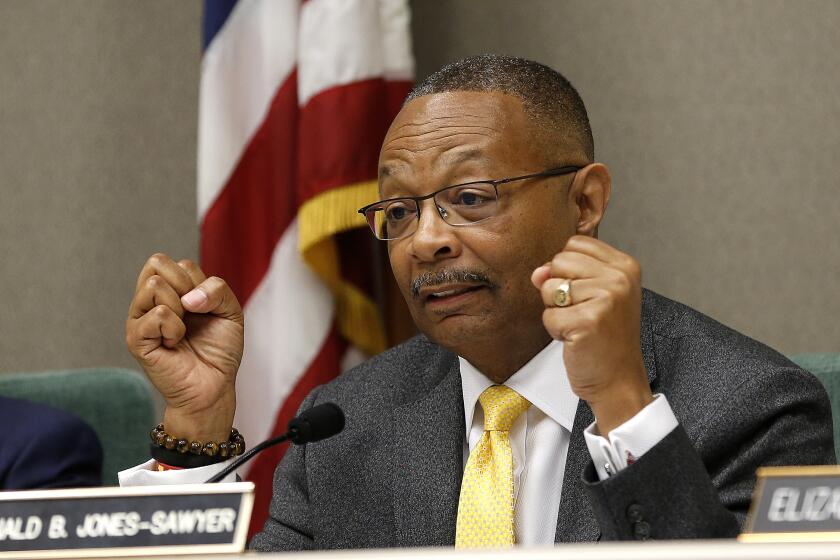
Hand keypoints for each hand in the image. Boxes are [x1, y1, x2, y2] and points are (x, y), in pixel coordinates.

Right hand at [126, 253, 243, 441]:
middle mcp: (150, 301)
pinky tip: (174, 343)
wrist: (215, 385)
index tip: (204, 308)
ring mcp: (140, 318)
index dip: (198, 282)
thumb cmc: (219, 350)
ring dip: (180, 308)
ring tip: (182, 331)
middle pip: (156, 262)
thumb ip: (217, 289)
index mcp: (171, 290)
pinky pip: (157, 314)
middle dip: (185, 285)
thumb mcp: (230, 311)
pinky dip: (175, 328)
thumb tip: (188, 298)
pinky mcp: (136, 339)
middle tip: (192, 315)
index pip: (178, 262)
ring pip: (154, 284)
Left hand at [531, 236, 652, 434]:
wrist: (619, 380)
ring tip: (579, 325)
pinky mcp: (588, 321)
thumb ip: (566, 275)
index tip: (585, 293)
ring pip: (549, 288)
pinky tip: (576, 339)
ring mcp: (606, 298)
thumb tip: (538, 272)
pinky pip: (548, 316)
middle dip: (559, 289)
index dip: (567, 269)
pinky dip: (555, 331)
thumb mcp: (593, 296)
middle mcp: (619, 278)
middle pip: (559, 261)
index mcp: (624, 265)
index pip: (574, 243)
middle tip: (582, 312)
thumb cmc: (606, 338)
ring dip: (556, 311)